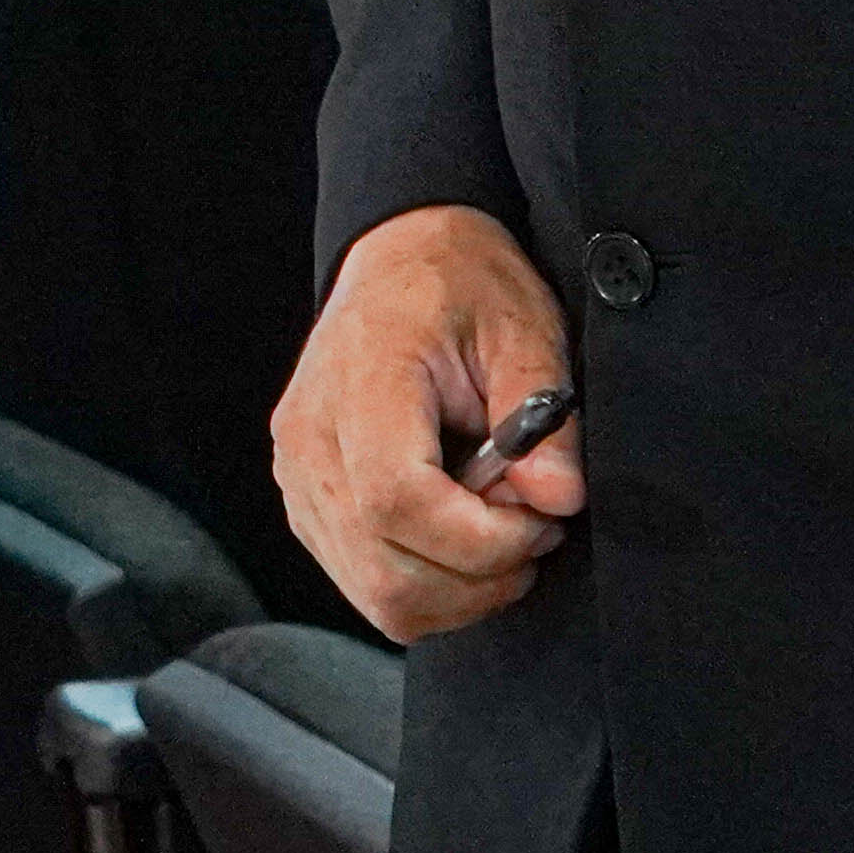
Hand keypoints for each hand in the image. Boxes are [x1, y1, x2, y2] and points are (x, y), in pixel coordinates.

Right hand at [270, 204, 585, 638]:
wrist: (400, 256)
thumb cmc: (461, 286)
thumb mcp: (524, 329)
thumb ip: (544, 419)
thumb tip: (555, 499)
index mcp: (360, 383)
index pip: (399, 502)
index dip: (482, 539)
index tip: (542, 518)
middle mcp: (309, 439)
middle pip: (386, 572)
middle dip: (481, 578)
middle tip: (532, 527)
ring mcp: (298, 476)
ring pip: (376, 596)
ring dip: (458, 592)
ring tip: (499, 531)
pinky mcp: (306, 501)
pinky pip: (364, 584)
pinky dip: (428, 586)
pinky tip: (461, 536)